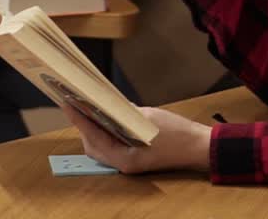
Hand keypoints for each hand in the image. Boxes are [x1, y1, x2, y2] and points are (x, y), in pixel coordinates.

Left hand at [62, 105, 211, 174]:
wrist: (199, 147)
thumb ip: (124, 113)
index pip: (94, 138)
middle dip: (84, 127)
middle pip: (93, 147)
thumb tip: (107, 104)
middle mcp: (124, 164)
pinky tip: (106, 119)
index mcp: (125, 158)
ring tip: (88, 110)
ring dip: (94, 131)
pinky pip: (113, 147)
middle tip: (76, 105)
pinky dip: (106, 134)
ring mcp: (129, 163)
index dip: (80, 120)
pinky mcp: (135, 158)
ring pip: (101, 148)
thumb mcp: (148, 117)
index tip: (68, 105)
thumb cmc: (178, 134)